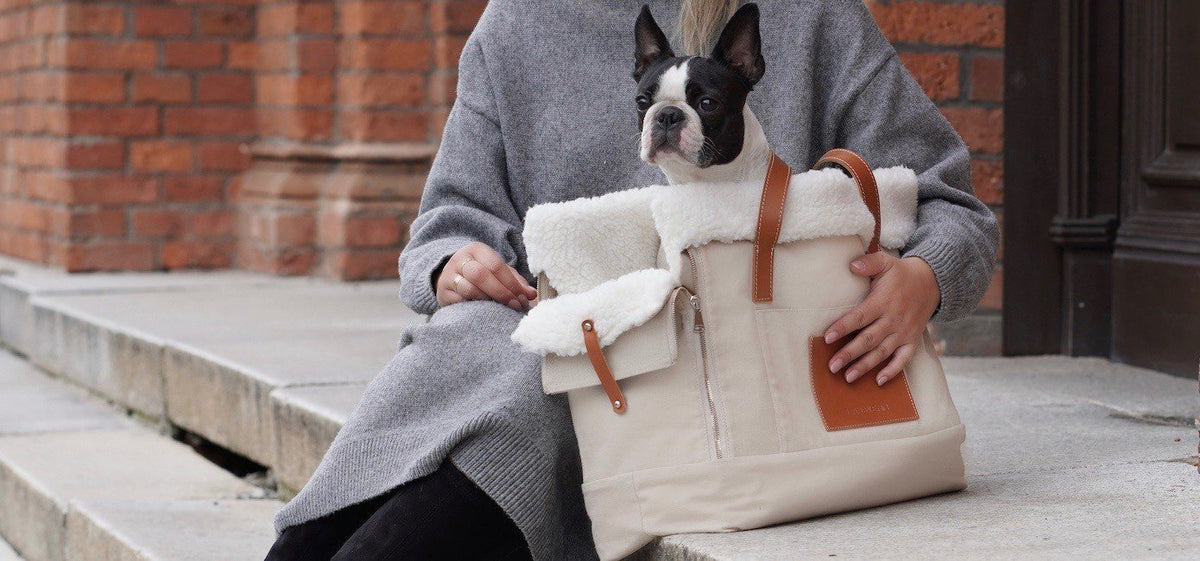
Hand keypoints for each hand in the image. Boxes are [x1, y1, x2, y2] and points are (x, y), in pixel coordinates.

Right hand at [436, 242, 537, 311]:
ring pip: (469, 289)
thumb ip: (515, 281)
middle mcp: (460, 260)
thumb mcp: (497, 271)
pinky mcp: (443, 293)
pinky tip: (486, 312)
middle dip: (501, 292)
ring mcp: (449, 276)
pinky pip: (459, 302)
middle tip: (515, 305)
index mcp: (476, 249)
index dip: (511, 283)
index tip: (523, 297)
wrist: (450, 279)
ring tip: (501, 309)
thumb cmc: (481, 274)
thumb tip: (532, 294)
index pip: (495, 265)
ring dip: (489, 301)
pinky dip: (475, 308)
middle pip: (481, 275)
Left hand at [823, 253, 939, 385]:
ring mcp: (903, 332)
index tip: (827, 337)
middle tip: (832, 366)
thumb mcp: (886, 262)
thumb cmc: (901, 274)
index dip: (843, 327)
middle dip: (849, 354)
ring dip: (865, 366)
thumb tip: (851, 265)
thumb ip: (869, 263)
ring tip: (848, 377)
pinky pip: (903, 359)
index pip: (860, 317)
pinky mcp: (912, 340)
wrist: (932, 283)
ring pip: (882, 352)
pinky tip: (878, 381)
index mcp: (883, 301)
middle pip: (868, 340)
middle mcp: (893, 320)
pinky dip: (893, 371)